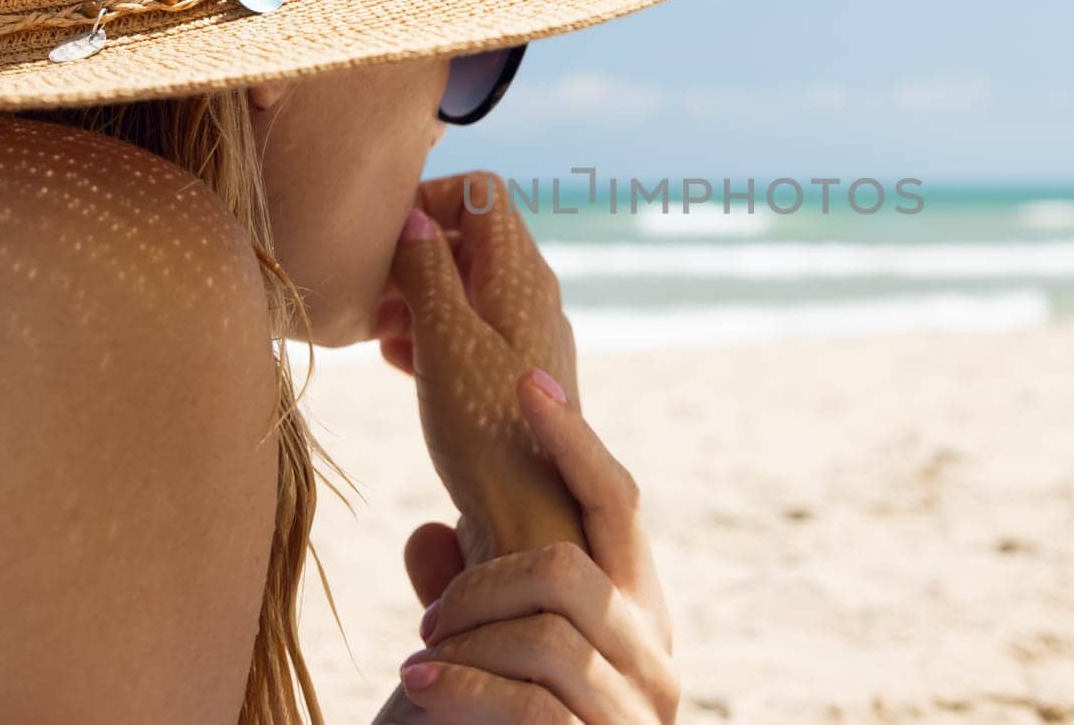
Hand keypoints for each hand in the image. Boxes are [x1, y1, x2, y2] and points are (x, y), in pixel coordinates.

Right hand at [380, 171, 583, 557]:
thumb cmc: (485, 425)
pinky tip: (392, 356)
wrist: (527, 515)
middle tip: (367, 287)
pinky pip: (465, 329)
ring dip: (414, 293)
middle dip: (413, 250)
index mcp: (521, 273)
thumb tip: (413, 214)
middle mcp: (530, 296)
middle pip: (469, 237)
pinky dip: (427, 329)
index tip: (386, 237)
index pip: (483, 192)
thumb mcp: (444, 338)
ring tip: (371, 325)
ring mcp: (524, 335)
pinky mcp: (510, 374)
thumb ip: (426, 269)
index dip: (432, 198)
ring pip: (463, 286)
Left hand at [394, 370, 678, 722]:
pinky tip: (420, 685)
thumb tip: (430, 530)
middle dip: (481, 580)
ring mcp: (634, 715)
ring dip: (465, 641)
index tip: (527, 381)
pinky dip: (460, 688)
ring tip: (423, 661)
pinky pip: (525, 702)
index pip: (619, 504)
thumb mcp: (478, 651)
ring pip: (545, 632)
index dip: (575, 439)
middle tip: (433, 614)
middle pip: (569, 567)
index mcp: (635, 613)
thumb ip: (471, 590)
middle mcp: (653, 658)